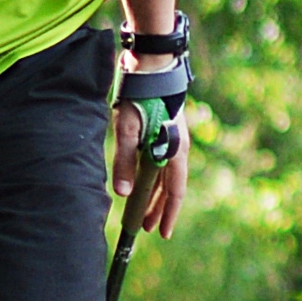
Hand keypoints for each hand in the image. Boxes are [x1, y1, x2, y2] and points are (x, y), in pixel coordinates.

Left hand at [112, 85, 191, 236]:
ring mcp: (174, 141)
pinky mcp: (166, 133)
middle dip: (159, 209)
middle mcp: (178, 149)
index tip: (163, 233)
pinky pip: (162, 164)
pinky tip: (143, 185)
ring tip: (143, 212)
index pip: (176, 191)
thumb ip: (125, 161)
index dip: (169, 214)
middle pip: (170, 187)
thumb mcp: (127, 130)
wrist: (152, 67)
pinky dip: (153, 179)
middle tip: (146, 227)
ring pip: (165, 177)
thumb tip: (123, 193)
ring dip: (155, 196)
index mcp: (174, 150)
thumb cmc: (139, 97)